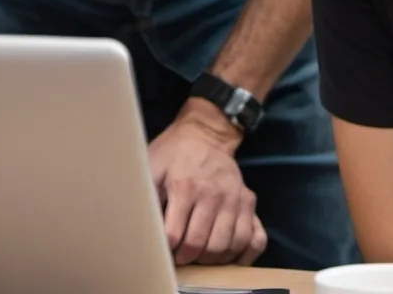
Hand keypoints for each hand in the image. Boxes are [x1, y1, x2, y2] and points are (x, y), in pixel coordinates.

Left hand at [148, 99, 266, 265]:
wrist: (206, 133)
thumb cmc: (174, 151)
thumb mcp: (152, 165)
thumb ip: (147, 194)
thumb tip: (138, 221)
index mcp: (184, 187)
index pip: (175, 235)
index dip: (167, 249)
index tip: (164, 250)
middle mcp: (212, 195)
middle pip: (201, 246)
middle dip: (188, 258)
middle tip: (181, 257)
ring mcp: (233, 199)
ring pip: (227, 247)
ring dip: (212, 260)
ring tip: (200, 256)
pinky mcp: (248, 201)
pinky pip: (254, 239)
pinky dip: (243, 255)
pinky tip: (228, 257)